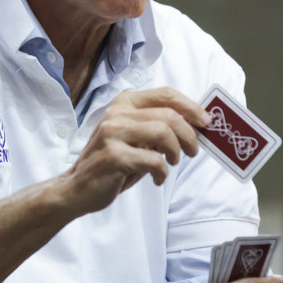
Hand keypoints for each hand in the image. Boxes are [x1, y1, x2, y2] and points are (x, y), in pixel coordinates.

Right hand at [54, 87, 210, 215]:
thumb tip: (194, 126)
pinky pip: (153, 160)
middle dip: (189, 135)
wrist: (77, 188)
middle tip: (192, 151)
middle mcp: (117, 113)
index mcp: (124, 102)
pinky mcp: (113, 156)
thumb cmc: (111, 162)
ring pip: (163, 133)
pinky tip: (157, 178)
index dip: (191, 107)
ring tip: (172, 163)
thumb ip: (156, 127)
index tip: (205, 122)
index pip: (166, 94)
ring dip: (176, 151)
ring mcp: (113, 133)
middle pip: (169, 115)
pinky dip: (162, 172)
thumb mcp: (133, 137)